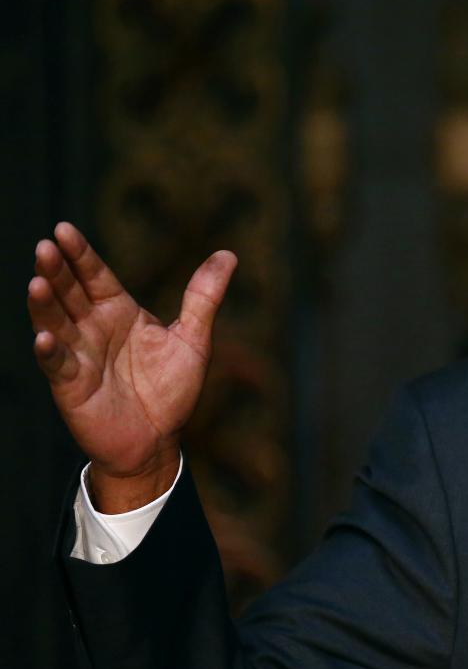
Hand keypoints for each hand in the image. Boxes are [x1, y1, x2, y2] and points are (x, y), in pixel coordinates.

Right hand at [27, 223, 236, 511]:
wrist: (158, 439)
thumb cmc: (171, 389)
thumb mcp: (193, 339)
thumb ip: (204, 297)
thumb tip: (228, 255)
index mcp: (118, 311)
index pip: (94, 275)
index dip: (80, 254)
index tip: (63, 229)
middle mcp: (93, 328)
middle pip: (69, 292)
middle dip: (56, 270)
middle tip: (45, 246)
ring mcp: (78, 354)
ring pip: (55, 323)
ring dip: (45, 304)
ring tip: (37, 282)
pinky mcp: (71, 385)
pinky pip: (57, 365)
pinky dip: (49, 351)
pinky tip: (44, 338)